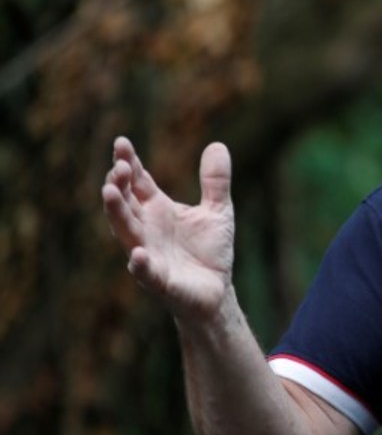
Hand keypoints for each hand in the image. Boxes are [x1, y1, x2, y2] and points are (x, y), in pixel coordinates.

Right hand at [101, 137, 235, 322]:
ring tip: (109, 192)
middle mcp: (146, 229)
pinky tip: (138, 254)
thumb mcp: (219, 210)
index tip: (121, 142)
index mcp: (157, 209)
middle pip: (125, 203)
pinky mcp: (159, 281)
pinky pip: (146, 272)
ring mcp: (149, 254)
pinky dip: (140, 264)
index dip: (129, 162)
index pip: (137, 182)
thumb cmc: (209, 251)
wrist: (217, 292)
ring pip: (126, 232)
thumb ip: (215, 181)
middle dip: (119, 184)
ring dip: (116, 213)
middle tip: (120, 166)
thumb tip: (218, 145)